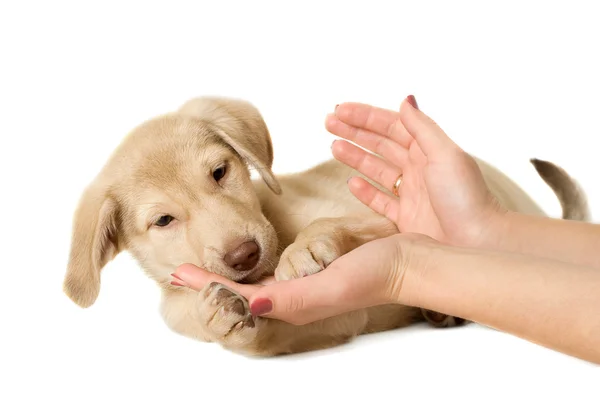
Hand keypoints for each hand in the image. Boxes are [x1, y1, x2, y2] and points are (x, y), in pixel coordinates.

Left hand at [171, 233, 433, 324]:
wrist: (410, 263)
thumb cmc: (376, 272)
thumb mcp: (331, 285)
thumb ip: (292, 297)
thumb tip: (252, 302)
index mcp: (294, 302)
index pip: (240, 297)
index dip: (208, 285)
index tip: (178, 273)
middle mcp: (297, 297)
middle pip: (244, 294)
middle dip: (213, 284)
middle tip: (186, 272)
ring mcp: (308, 285)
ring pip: (259, 284)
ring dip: (232, 277)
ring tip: (213, 268)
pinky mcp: (320, 272)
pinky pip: (279, 273)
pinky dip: (258, 268)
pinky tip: (260, 261)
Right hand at [327, 95, 505, 247]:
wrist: (476, 241)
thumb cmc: (465, 196)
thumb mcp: (445, 154)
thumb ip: (422, 127)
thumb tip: (405, 99)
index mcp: (428, 149)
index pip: (391, 125)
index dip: (365, 116)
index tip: (342, 110)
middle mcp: (418, 167)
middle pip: (380, 144)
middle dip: (354, 132)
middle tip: (329, 123)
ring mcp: (411, 192)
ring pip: (376, 169)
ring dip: (355, 157)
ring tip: (334, 147)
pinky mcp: (405, 217)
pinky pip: (380, 200)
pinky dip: (365, 191)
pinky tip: (352, 182)